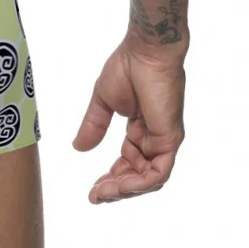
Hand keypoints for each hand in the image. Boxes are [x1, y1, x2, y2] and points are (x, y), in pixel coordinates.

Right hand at [72, 34, 186, 202]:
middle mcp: (154, 138)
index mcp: (140, 129)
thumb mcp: (102, 102)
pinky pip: (158, 172)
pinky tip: (121, 186)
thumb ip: (93, 126)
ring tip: (103, 193)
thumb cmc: (127, 67)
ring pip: (149, 179)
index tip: (92, 189)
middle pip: (138, 175)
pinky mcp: (170, 139)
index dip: (111, 178)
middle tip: (95, 197)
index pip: (128, 162)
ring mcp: (164, 140)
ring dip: (125, 190)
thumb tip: (78, 148)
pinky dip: (140, 183)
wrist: (144, 51)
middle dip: (116, 189)